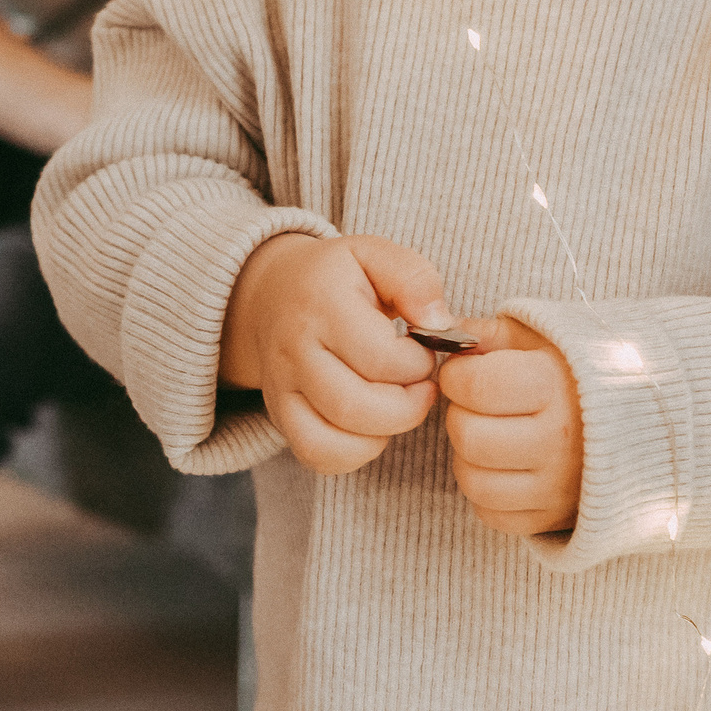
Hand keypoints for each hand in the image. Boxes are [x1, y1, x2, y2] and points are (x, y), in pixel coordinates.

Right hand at [220, 233, 448, 473]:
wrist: (271, 293)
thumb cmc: (336, 277)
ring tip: (399, 404)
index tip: (425, 349)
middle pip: (356, 407)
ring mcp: (281, 388)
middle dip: (409, 407)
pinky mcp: (280, 416)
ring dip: (385, 432)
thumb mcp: (374, 254)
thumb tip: (439, 324)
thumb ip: (414, 279)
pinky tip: (373, 425)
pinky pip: (319, 456)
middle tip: (423, 386)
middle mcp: (294, 350)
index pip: (381, 358)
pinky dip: (357, 452)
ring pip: (336, 440)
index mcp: (321, 303)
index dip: (419, 363)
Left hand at [440, 315, 583, 536]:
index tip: (467, 371)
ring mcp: (557, 486)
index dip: (456, 376)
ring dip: (468, 456)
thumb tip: (440, 333)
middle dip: (460, 415)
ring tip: (490, 434)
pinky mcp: (554, 518)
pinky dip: (486, 491)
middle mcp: (558, 441)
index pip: (473, 386)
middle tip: (477, 405)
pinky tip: (503, 466)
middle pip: (468, 436)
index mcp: (555, 387)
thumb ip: (488, 334)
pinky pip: (491, 514)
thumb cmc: (580, 371)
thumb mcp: (541, 338)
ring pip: (473, 481)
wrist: (644, 421)